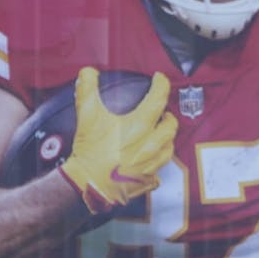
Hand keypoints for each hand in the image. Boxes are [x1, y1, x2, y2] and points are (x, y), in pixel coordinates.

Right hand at [60, 67, 176, 213]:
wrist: (87, 184)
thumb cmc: (90, 152)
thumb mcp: (86, 116)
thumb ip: (88, 90)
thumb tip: (88, 73)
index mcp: (140, 126)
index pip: (159, 98)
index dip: (162, 84)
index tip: (159, 80)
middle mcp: (151, 145)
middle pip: (171, 125)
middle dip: (168, 116)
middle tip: (162, 112)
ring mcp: (151, 164)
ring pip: (169, 149)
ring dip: (166, 139)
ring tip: (158, 134)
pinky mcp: (147, 181)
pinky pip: (159, 171)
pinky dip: (156, 164)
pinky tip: (148, 161)